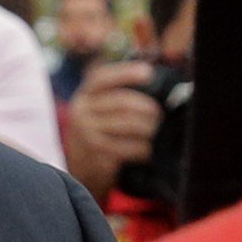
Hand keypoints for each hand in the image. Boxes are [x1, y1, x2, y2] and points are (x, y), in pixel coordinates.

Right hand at [63, 58, 161, 200]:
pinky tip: (147, 150)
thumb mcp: (101, 109)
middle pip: (123, 102)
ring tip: (155, 133)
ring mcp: (86, 133)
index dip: (126, 73)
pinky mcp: (96, 153)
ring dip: (148, 130)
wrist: (82, 168)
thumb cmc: (100, 133)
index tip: (148, 73)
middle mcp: (82, 111)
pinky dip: (143, 149)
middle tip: (159, 116)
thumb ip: (119, 93)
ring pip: (129, 125)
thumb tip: (151, 73)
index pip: (102, 77)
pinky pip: (128, 147)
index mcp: (85, 94)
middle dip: (148, 109)